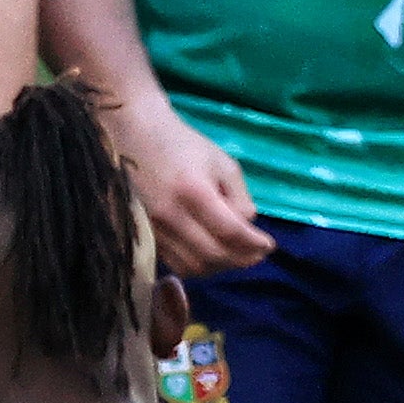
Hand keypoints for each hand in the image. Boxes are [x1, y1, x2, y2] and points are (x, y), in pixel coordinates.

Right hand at [113, 92, 271, 277]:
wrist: (133, 136)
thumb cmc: (183, 145)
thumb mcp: (221, 162)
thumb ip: (239, 197)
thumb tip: (247, 226)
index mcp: (193, 191)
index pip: (230, 231)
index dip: (254, 244)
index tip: (270, 245)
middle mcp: (170, 215)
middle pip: (213, 255)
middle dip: (242, 259)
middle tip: (257, 254)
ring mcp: (153, 228)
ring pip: (193, 266)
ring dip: (221, 267)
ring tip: (237, 256)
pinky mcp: (144, 234)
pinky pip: (175, 263)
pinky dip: (198, 265)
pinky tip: (212, 254)